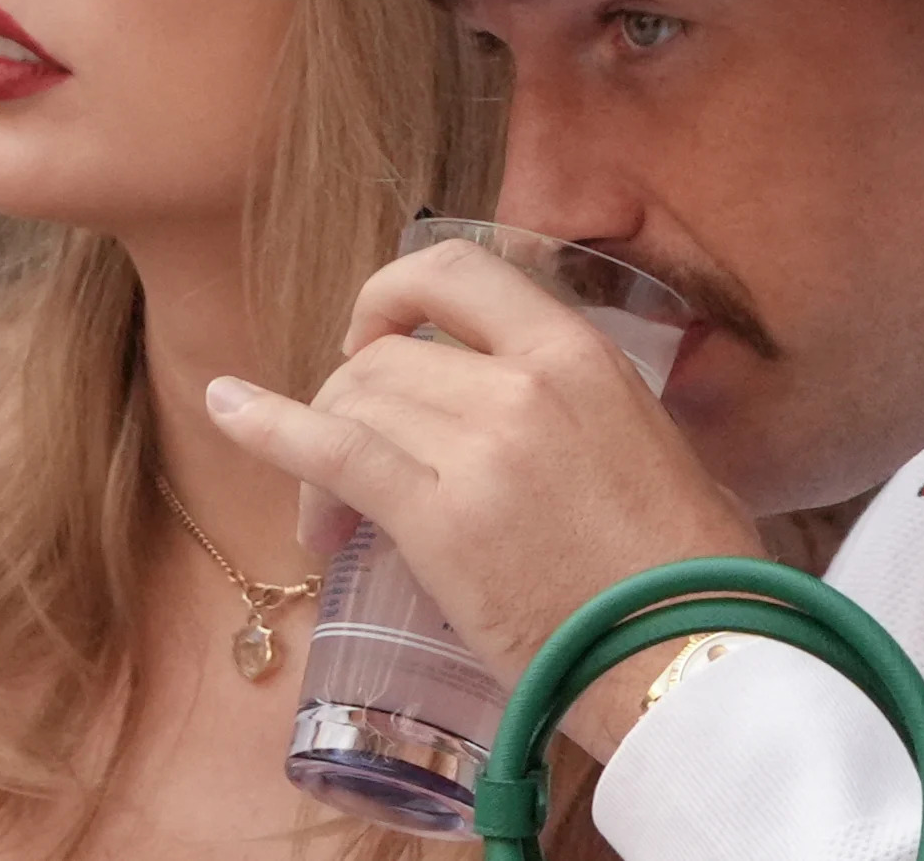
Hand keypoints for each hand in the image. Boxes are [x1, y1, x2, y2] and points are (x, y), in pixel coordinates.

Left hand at [206, 239, 764, 759]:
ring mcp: (479, 447)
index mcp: (581, 351)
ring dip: (323, 445)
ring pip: (355, 400)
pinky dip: (267, 425)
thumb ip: (581, 403)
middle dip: (351, 397)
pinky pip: (332, 451)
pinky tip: (225, 408)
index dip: (395, 292)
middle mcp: (524, 381)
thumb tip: (536, 407)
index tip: (377, 335)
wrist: (698, 654)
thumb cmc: (688, 565)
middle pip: (388, 352)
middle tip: (351, 460)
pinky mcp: (438, 519)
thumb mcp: (647, 440)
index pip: (455, 269)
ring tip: (331, 519)